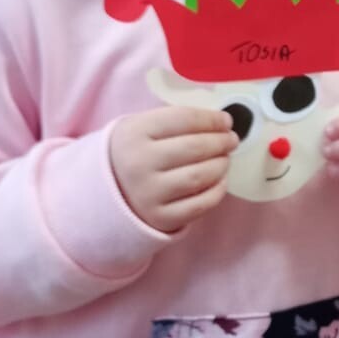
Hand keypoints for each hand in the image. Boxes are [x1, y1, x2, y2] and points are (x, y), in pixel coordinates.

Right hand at [110, 106, 237, 234]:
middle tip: (231, 139)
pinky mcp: (160, 218)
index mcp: (134, 133)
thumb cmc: (135, 153)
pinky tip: (220, 180)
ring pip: (200, 176)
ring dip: (221, 164)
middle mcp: (139, 164)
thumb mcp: (141, 128)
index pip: (183, 119)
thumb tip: (220, 122)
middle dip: (221, 141)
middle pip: (195, 147)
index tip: (226, 120)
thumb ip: (176, 122)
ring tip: (225, 159)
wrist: (106, 193)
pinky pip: (200, 204)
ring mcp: (149, 193)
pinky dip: (218, 190)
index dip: (211, 119)